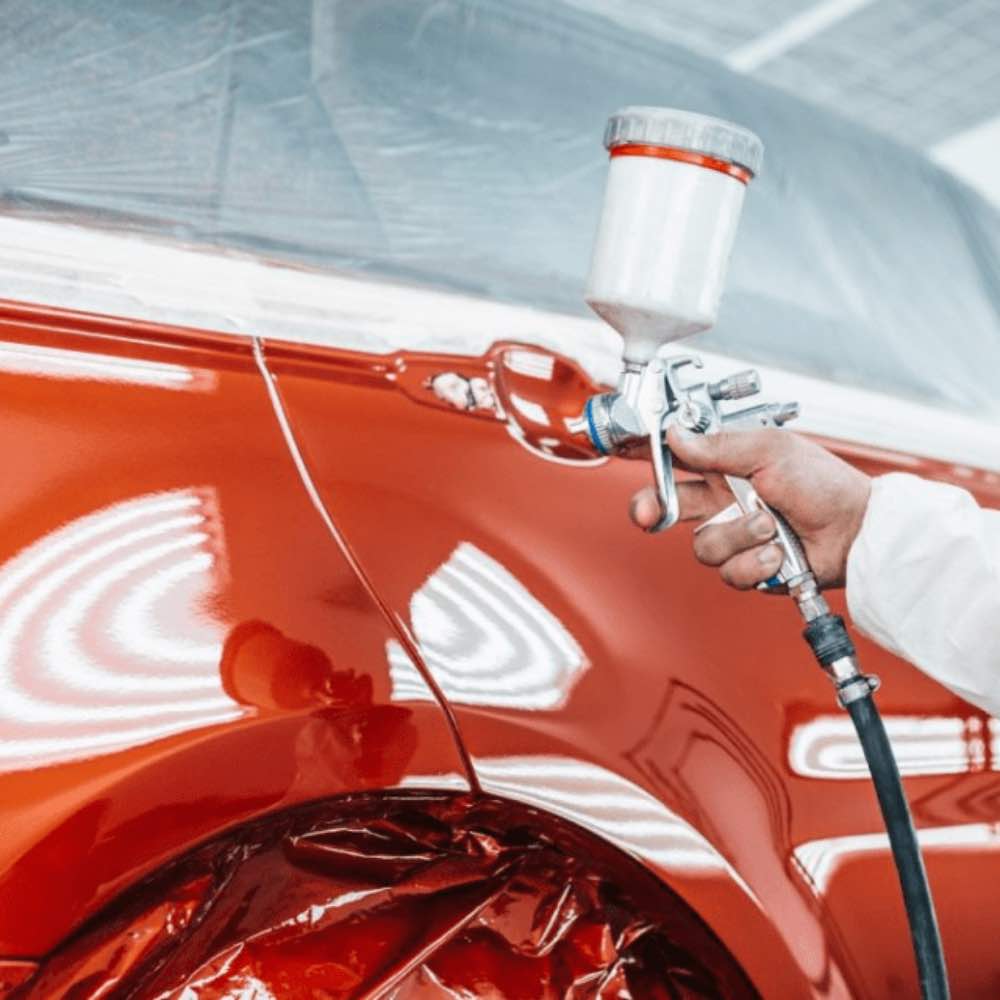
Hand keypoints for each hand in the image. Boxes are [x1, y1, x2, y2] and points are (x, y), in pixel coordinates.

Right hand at [629, 427, 870, 589]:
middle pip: (667, 508)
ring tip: (771, 527)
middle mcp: (723, 502)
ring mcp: (734, 536)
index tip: (624, 454)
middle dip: (651, 510)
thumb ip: (718, 447)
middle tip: (650, 512)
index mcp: (725, 467)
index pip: (675, 460)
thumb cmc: (824, 484)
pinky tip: (778, 553)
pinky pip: (730, 572)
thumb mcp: (771, 450)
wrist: (858, 530)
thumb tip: (676, 436)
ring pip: (703, 546)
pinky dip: (756, 563)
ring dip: (738, 537)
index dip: (647, 458)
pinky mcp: (748, 566)